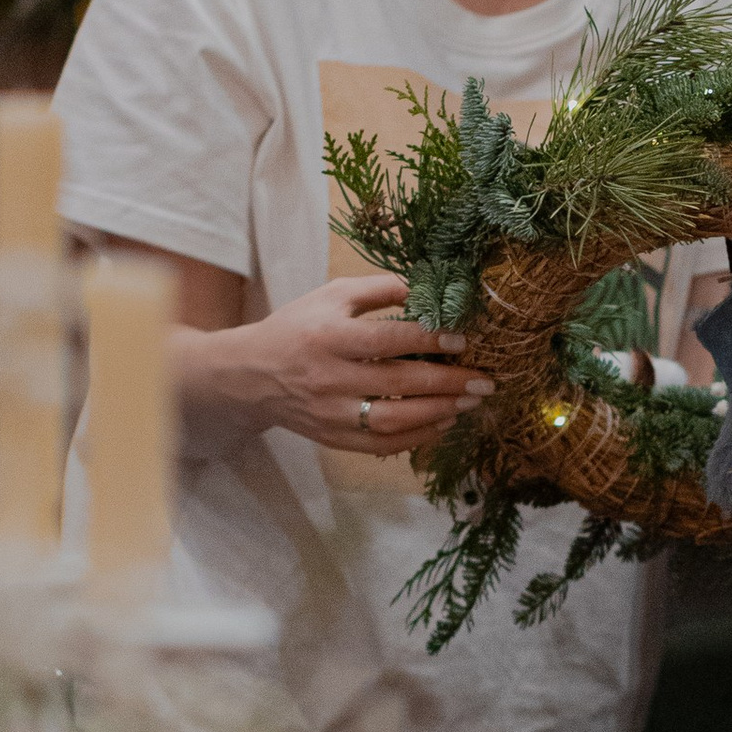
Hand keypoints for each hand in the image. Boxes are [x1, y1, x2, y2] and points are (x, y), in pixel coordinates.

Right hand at [216, 273, 479, 454]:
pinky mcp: (331, 437)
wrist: (248, 375)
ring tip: (469, 404)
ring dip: (437, 413)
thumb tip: (426, 287)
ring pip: (392, 421)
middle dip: (447, 383)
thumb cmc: (296, 328)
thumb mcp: (330, 296)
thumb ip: (378, 289)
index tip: (463, 341)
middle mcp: (329, 378)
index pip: (386, 340)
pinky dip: (415, 438)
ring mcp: (330, 413)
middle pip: (397, 383)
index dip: (428, 340)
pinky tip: (442, 424)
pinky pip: (379, 444)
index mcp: (329, 337)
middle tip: (483, 381)